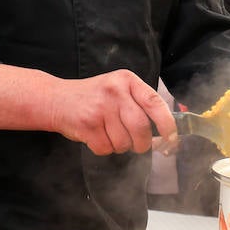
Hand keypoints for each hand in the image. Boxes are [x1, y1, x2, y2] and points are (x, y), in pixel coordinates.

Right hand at [50, 70, 176, 156]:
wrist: (55, 99)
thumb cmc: (92, 97)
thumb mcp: (117, 89)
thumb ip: (139, 104)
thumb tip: (165, 132)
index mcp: (127, 81)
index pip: (155, 103)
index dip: (168, 124)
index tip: (173, 139)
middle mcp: (115, 92)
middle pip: (141, 128)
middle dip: (143, 144)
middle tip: (138, 145)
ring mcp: (100, 108)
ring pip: (124, 142)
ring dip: (120, 146)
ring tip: (109, 134)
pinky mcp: (87, 124)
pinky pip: (106, 148)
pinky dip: (104, 148)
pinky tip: (96, 136)